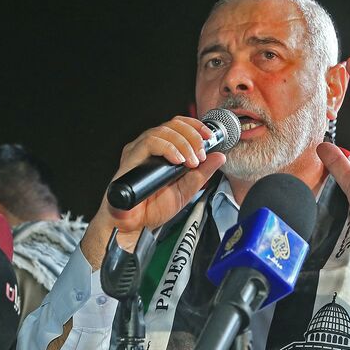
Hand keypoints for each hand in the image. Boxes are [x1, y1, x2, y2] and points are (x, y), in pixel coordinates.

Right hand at [81, 116, 225, 268]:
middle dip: (193, 136)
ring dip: (183, 143)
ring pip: (163, 131)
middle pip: (173, 124)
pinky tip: (178, 160)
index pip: (179, 126)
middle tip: (201, 154)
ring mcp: (139, 150)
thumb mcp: (186, 190)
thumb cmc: (153, 209)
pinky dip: (168, 148)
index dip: (196, 127)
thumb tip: (219, 157)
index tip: (210, 137)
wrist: (135, 225)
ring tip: (192, 162)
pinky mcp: (131, 157)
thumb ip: (202, 173)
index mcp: (162, 151)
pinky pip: (150, 142)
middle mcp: (149, 147)